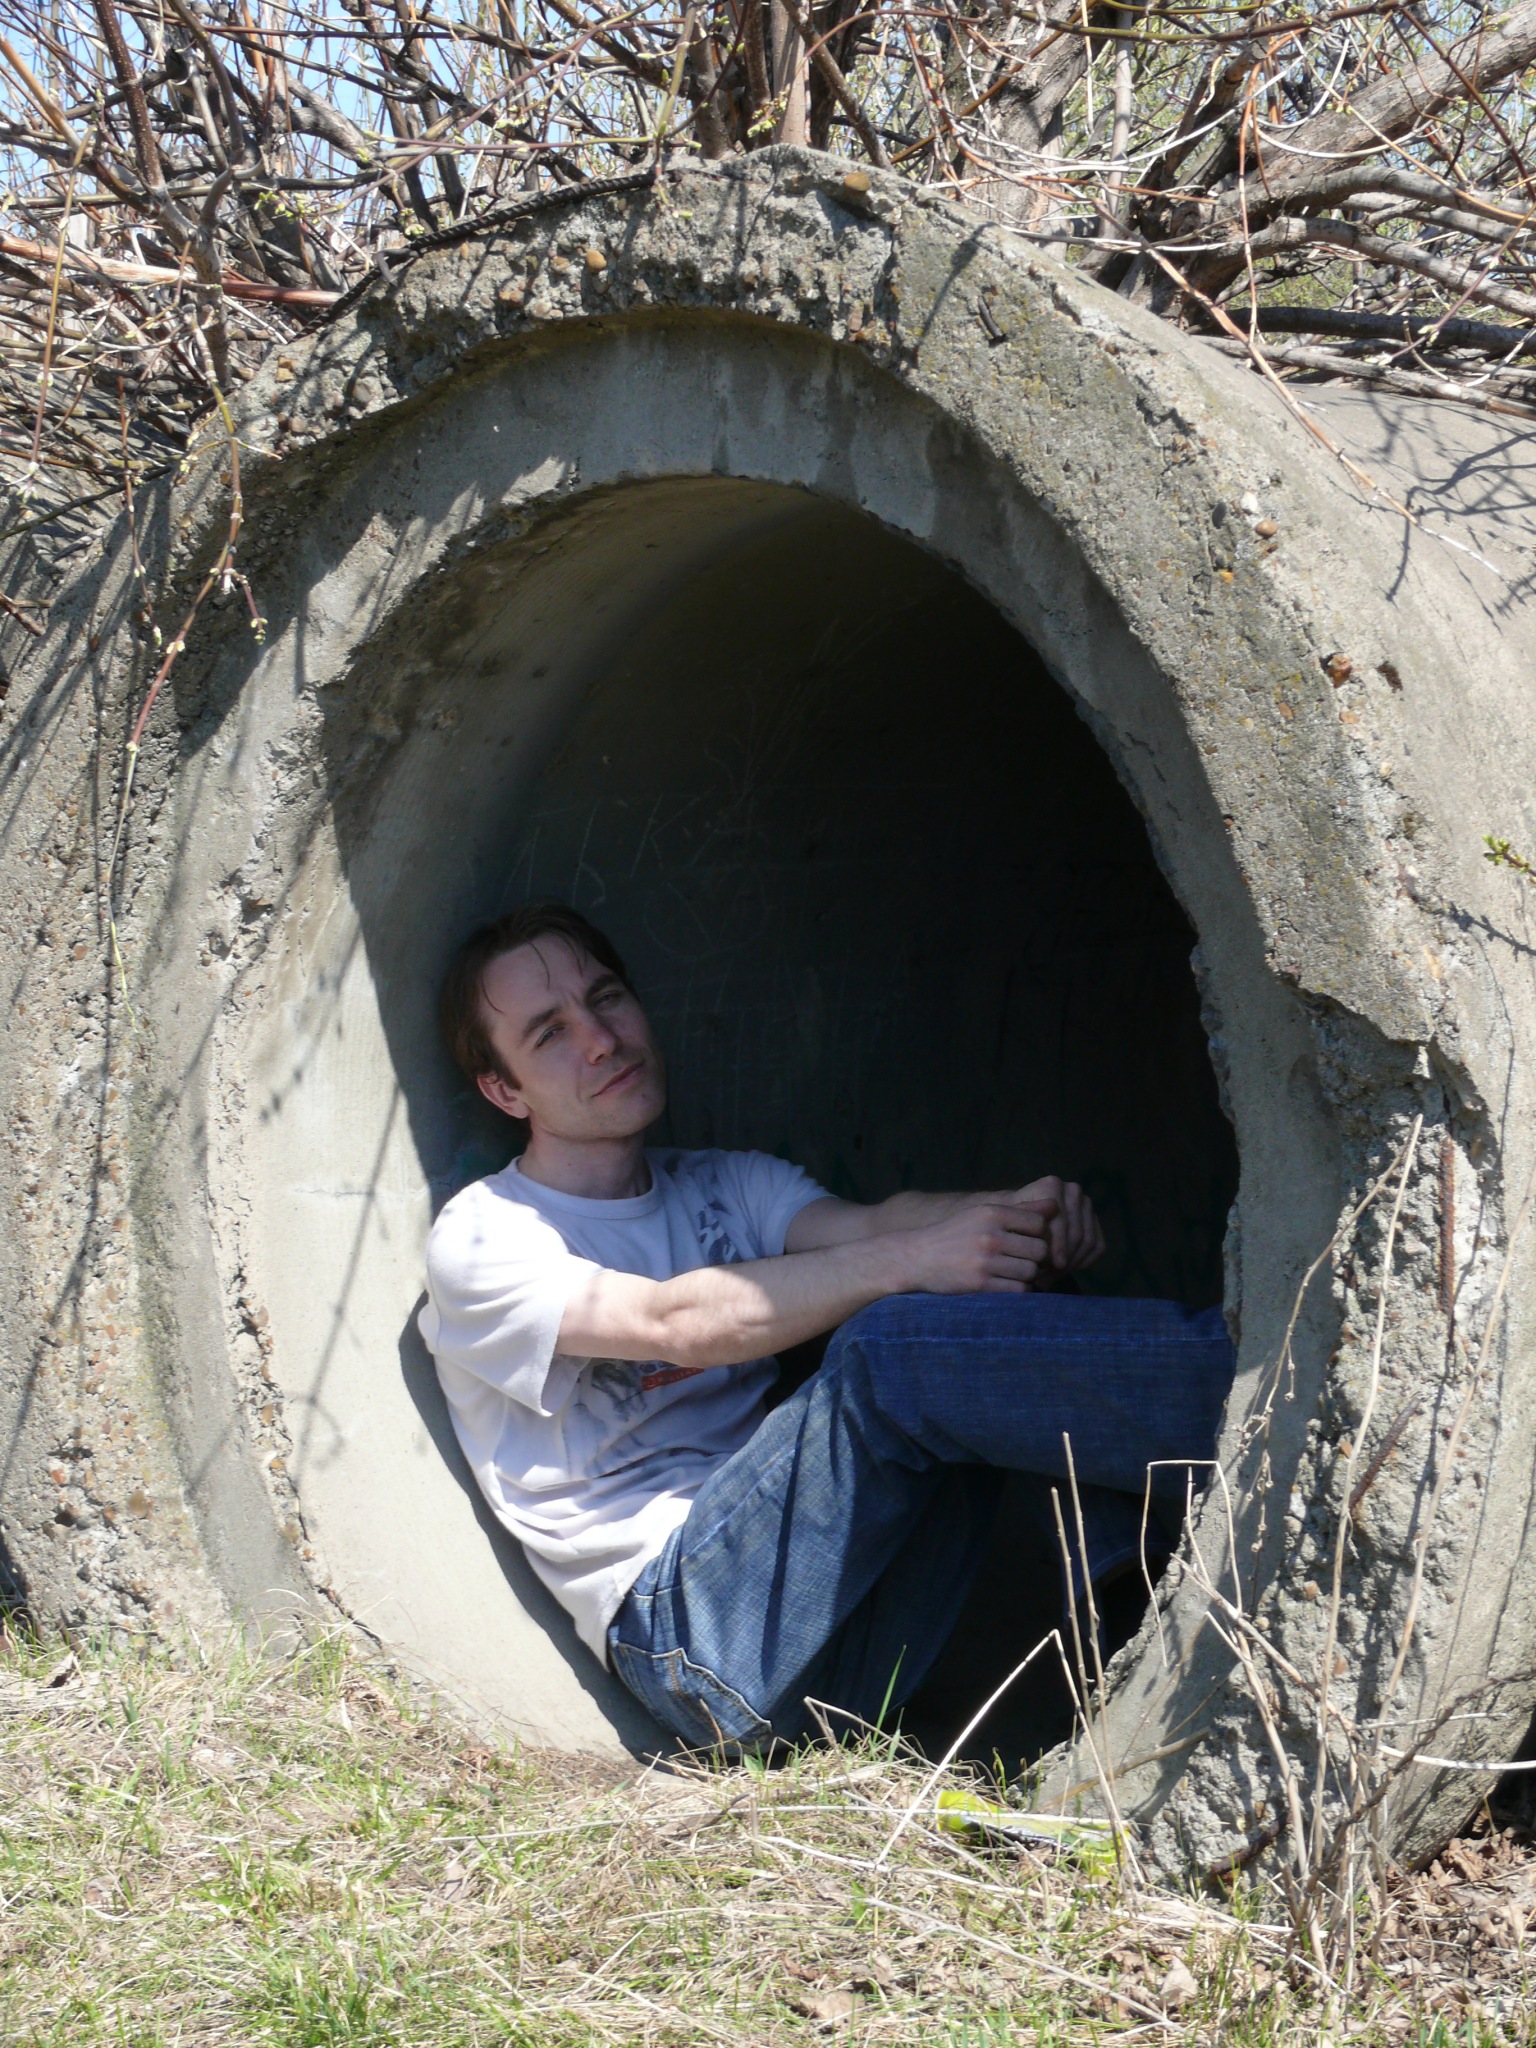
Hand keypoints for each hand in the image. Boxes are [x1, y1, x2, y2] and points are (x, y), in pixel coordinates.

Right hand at [899, 1199, 1056, 1294]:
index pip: (1039, 1223)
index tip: (1028, 1242)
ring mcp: (984, 1261)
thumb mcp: (983, 1214)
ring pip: (1030, 1271)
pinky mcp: (980, 1284)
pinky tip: (1004, 1284)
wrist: (917, 1257)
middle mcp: (990, 1235)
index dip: (1039, 1235)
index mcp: (992, 1213)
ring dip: (1026, 1275)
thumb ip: (1021, 1210)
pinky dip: (1017, 1290)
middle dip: (1035, 1258)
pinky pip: (1018, 1290)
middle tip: (1023, 1260)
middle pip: (1039, 1250)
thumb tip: (1055, 1205)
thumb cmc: (956, 1234)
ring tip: (1011, 1272)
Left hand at [1013, 1176, 1104, 1280]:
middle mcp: (1072, 1191)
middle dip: (1065, 1259)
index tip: (1053, 1266)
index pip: (1061, 1220)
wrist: (1020, 1217)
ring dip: (1072, 1264)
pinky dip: (1083, 1262)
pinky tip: (1064, 1271)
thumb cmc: (1010, 1221)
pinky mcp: (1095, 1220)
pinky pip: (1097, 1246)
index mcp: (1052, 1185)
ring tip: (1051, 1277)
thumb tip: (1044, 1249)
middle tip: (1049, 1277)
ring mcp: (1086, 1204)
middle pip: (1076, 1232)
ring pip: (1088, 1241)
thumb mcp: (1009, 1224)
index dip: (1058, 1246)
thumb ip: (1024, 1232)